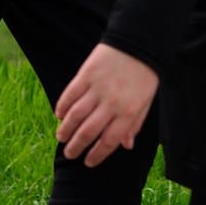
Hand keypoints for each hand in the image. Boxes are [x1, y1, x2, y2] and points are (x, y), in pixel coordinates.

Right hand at [54, 43, 158, 166]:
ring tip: (61, 138)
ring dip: (66, 130)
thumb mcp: (146, 101)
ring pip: (76, 116)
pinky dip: (62, 107)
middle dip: (76, 147)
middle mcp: (112, 103)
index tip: (88, 162)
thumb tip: (126, 146)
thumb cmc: (145, 74)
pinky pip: (70, 95)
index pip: (109, 141)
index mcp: (129, 112)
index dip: (97, 155)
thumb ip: (135, 124)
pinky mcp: (86, 74)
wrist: (139, 42)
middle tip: (69, 154)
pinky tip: (60, 115)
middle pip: (88, 132)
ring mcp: (97, 88)